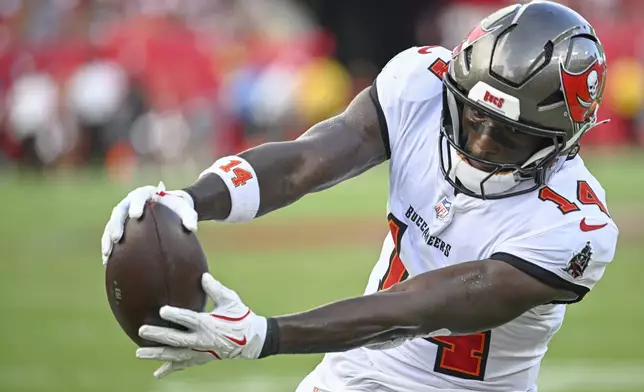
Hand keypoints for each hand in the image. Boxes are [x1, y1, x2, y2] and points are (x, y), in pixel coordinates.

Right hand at [101, 181, 196, 264]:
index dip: (136, 205)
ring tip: (107, 252)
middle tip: (117, 236)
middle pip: (119, 211)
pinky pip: (110, 237)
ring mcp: (123, 214)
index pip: (138, 197)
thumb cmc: (176, 208)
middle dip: (116, 224)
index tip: (136, 215)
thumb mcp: (184, 209)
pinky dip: (109, 247)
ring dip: (107, 238)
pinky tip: (107, 261)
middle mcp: (129, 202)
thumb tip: (193, 228)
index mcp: (144, 194)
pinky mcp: (119, 226)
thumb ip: (190, 216)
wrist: (168, 209)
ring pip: (111, 225)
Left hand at [136, 273, 267, 377]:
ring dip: (157, 354)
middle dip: (158, 335)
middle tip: (142, 330)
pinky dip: (170, 368)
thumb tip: (203, 276)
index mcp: (209, 323)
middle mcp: (202, 340)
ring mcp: (200, 351)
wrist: (250, 340)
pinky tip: (157, 374)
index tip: (161, 310)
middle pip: (176, 339)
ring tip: (139, 353)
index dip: (176, 315)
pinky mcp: (201, 358)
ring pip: (175, 355)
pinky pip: (183, 364)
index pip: (189, 319)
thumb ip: (215, 288)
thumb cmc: (240, 316)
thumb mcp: (230, 300)